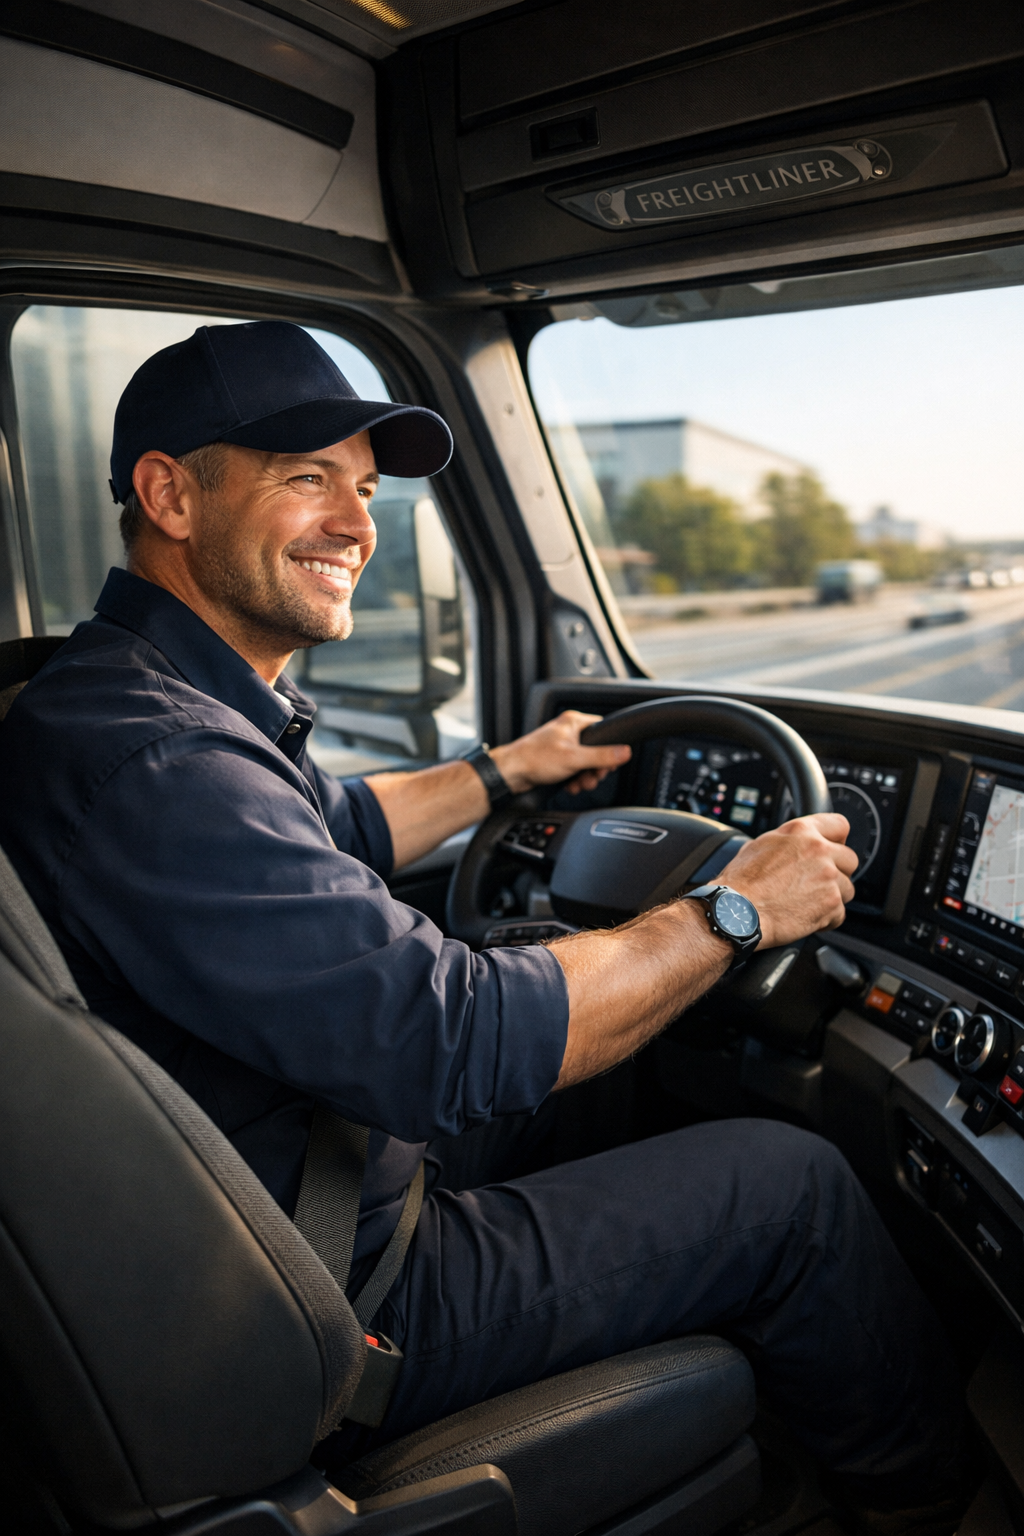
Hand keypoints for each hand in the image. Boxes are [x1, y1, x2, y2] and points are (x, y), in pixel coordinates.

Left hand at [490, 710, 630, 794]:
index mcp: (573, 722)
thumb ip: (602, 755)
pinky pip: (574, 770)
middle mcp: (568, 731)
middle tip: (592, 777)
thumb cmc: (534, 759)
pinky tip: (570, 786)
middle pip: (596, 750)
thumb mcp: (574, 758)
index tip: (609, 763)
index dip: (610, 748)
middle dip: (594, 769)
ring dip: (585, 777)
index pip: (603, 730)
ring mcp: (562, 746)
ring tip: (579, 784)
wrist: (511, 773)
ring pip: (585, 763)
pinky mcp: (556, 760)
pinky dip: (574, 780)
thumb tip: (624, 752)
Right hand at [717, 813, 857, 948]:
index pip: (839, 825)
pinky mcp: (831, 903)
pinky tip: (805, 918)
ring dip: (831, 897)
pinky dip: (825, 919)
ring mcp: (828, 877)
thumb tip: (796, 843)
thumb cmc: (740, 882)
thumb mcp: (760, 845)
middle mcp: (819, 850)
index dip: (837, 840)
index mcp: (801, 831)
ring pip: (847, 889)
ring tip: (806, 904)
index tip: (833, 850)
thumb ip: (787, 841)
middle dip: (837, 873)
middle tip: (816, 884)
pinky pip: (839, 914)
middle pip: (850, 860)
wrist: (735, 912)